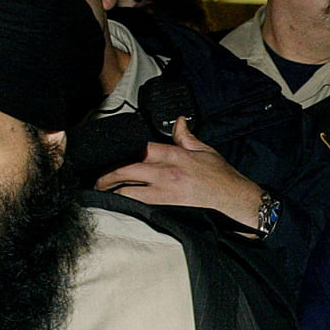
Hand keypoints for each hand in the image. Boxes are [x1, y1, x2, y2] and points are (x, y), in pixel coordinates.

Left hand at [94, 118, 263, 228]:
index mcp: (174, 155)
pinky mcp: (166, 207)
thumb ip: (186, 136)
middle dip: (107, 174)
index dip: (122, 150)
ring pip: (128, 191)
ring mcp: (164, 192)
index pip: (140, 148)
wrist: (233, 199)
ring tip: (101, 190)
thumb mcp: (204, 149)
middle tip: (97, 177)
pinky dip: (126, 203)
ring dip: (112, 190)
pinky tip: (117, 203)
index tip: (111, 153)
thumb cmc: (221, 175)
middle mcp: (166, 173)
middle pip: (127, 170)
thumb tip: (178, 121)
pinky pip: (139, 204)